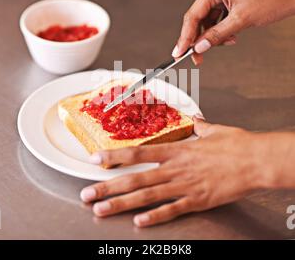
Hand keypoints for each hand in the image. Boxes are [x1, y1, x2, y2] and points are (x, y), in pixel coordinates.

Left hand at [80, 118, 271, 226]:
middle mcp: (175, 168)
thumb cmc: (235, 144)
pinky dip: (155, 216)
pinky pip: (172, 210)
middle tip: (87, 193)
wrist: (255, 160)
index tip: (95, 159)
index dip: (114, 156)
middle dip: (108, 186)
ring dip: (122, 203)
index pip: (138, 152)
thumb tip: (195, 120)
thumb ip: (199, 126)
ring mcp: (184, 186)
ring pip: (147, 195)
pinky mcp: (197, 201)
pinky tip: (139, 222)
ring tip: (101, 209)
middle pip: (135, 177)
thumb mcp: (213, 131)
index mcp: (177, 150)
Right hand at [172, 0, 294, 64]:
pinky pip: (217, 21)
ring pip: (208, 23)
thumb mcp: (240, 21)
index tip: (179, 52)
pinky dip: (221, 32)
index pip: (193, 15)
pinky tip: (230, 37)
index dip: (185, 37)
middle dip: (199, 40)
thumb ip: (217, 35)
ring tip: (225, 42)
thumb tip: (200, 47)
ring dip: (213, 37)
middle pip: (198, 20)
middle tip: (196, 56)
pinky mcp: (228, 2)